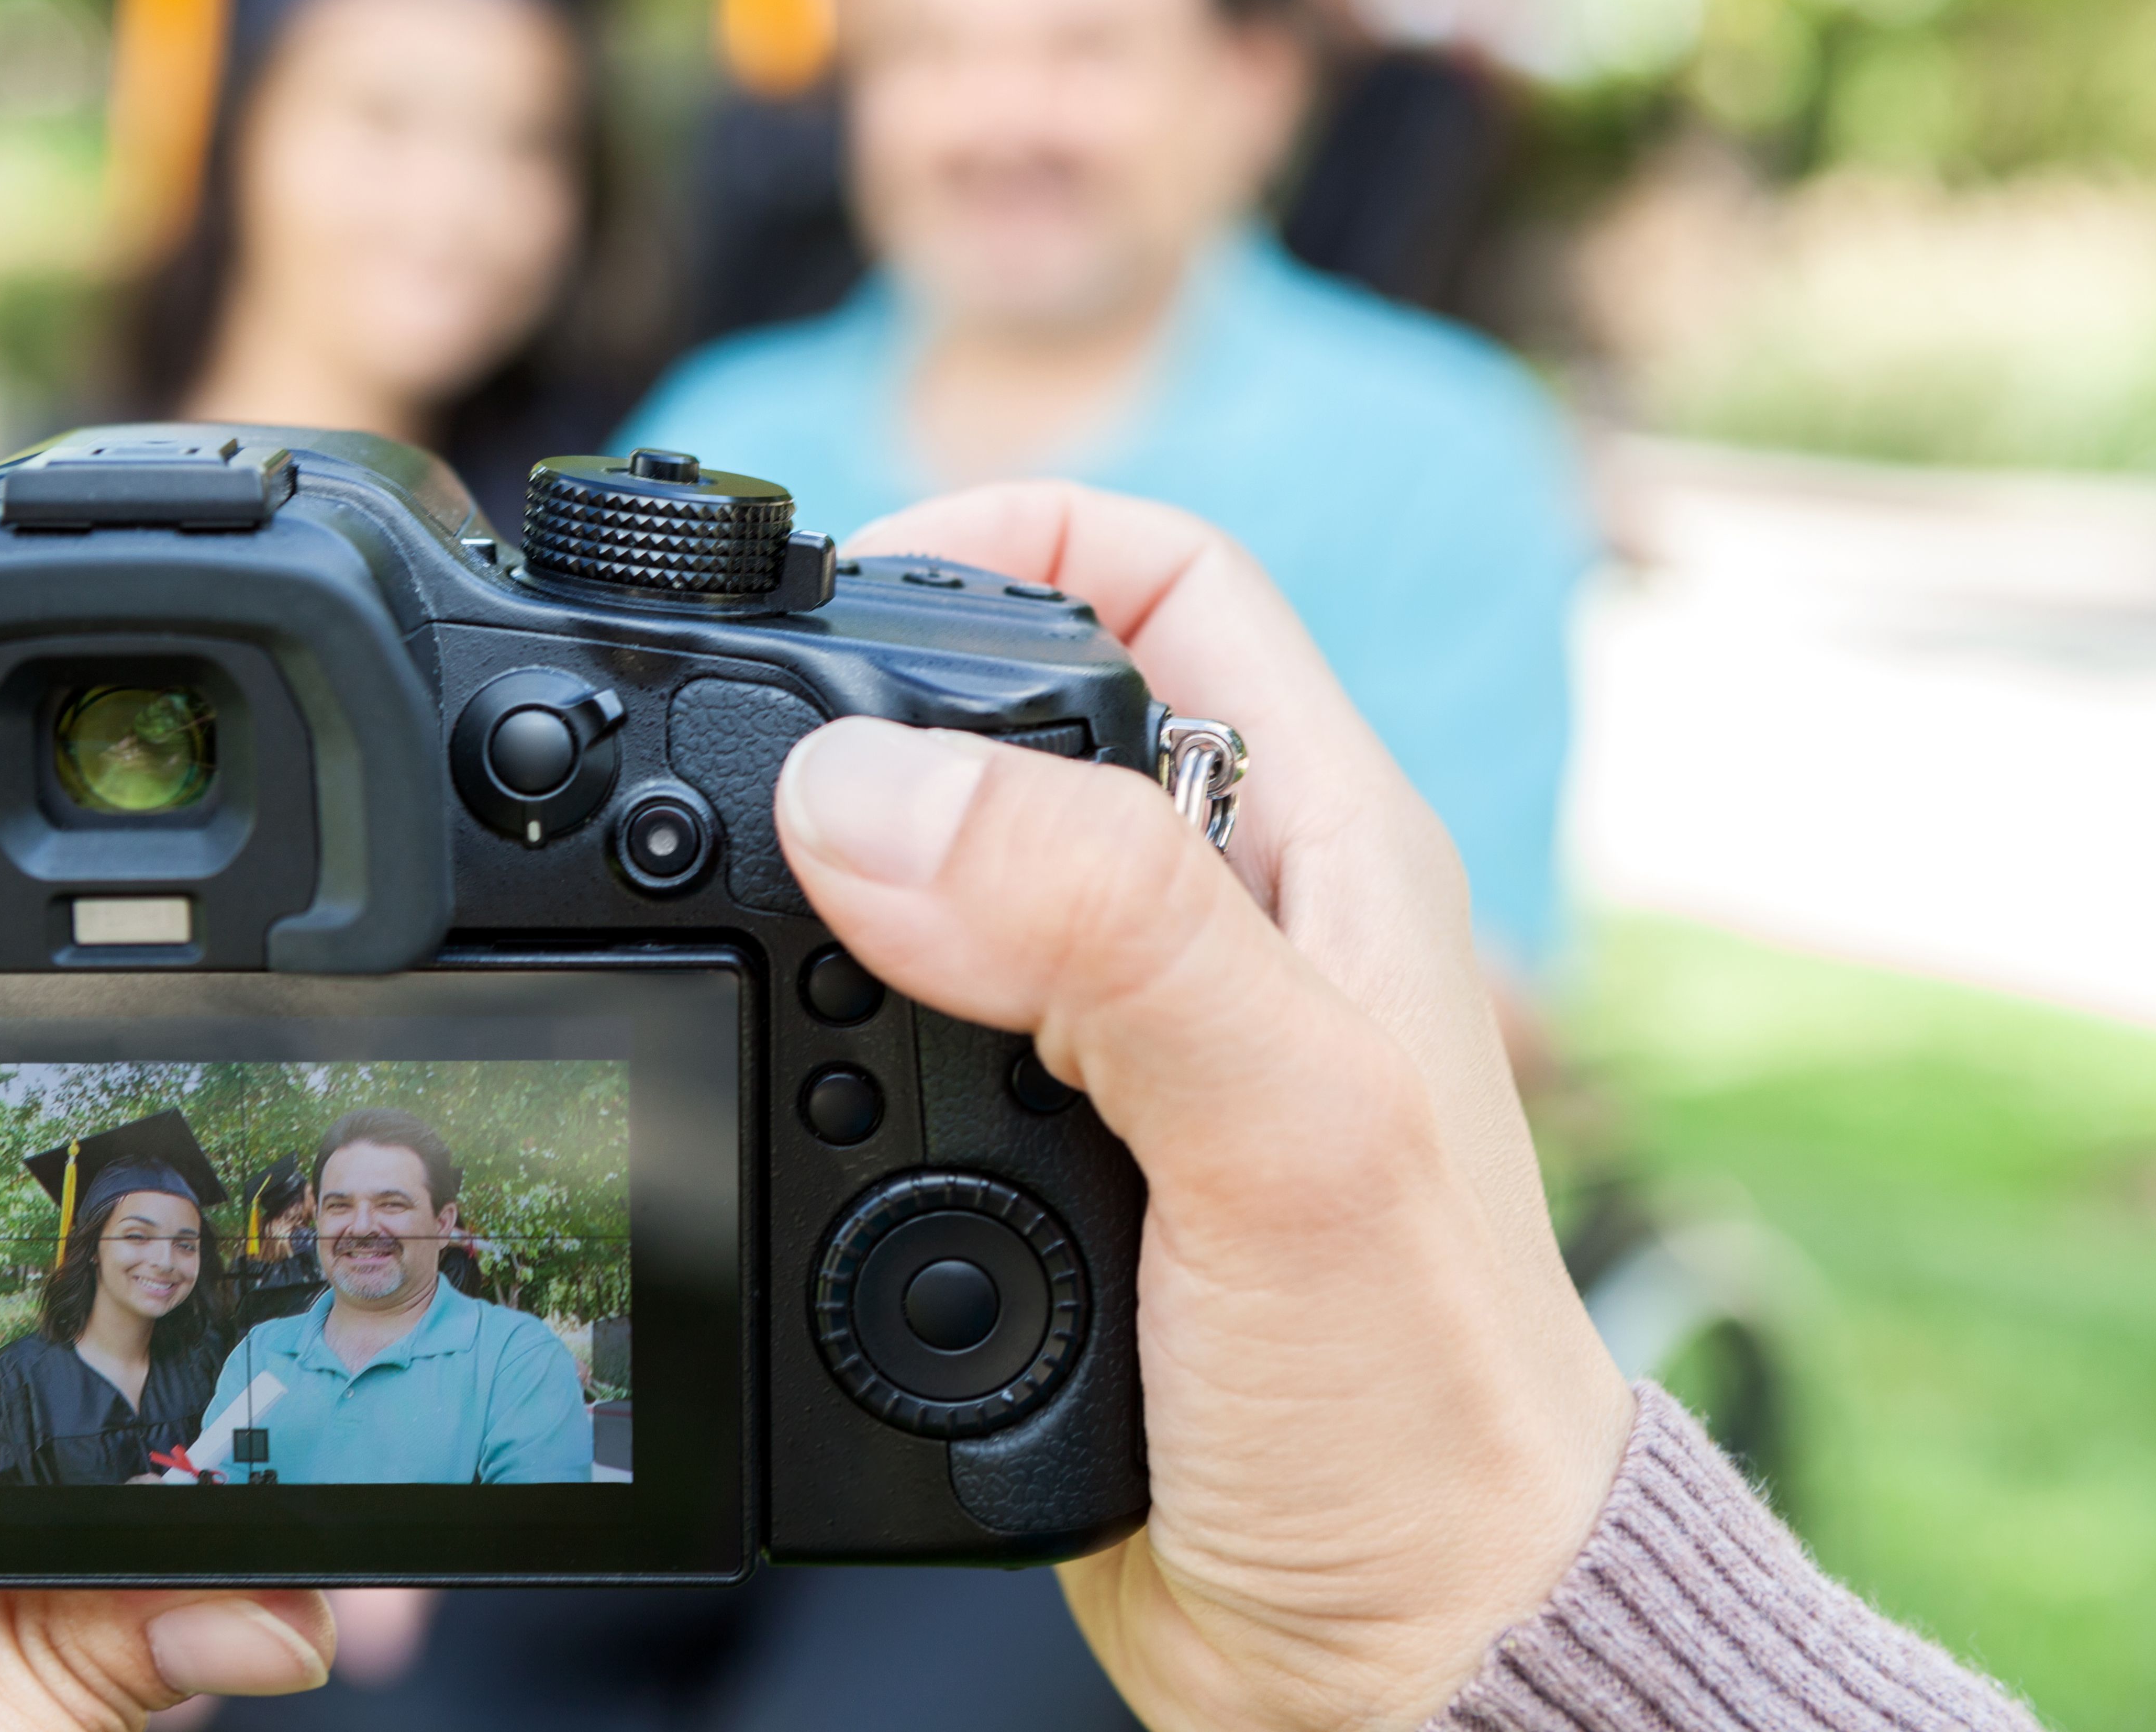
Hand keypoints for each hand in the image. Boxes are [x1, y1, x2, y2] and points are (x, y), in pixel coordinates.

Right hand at [774, 484, 1632, 1731]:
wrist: (1395, 1655)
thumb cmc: (1426, 1411)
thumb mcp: (1289, 1140)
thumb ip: (1108, 939)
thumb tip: (865, 795)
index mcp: (1316, 850)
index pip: (1166, 580)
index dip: (1007, 536)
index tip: (841, 590)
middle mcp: (1224, 925)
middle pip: (1014, 712)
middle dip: (871, 705)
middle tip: (737, 767)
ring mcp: (1130, 1050)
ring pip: (933, 878)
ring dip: (821, 886)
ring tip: (729, 916)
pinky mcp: (1047, 1170)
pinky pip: (891, 1042)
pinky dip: (811, 1036)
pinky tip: (773, 1080)